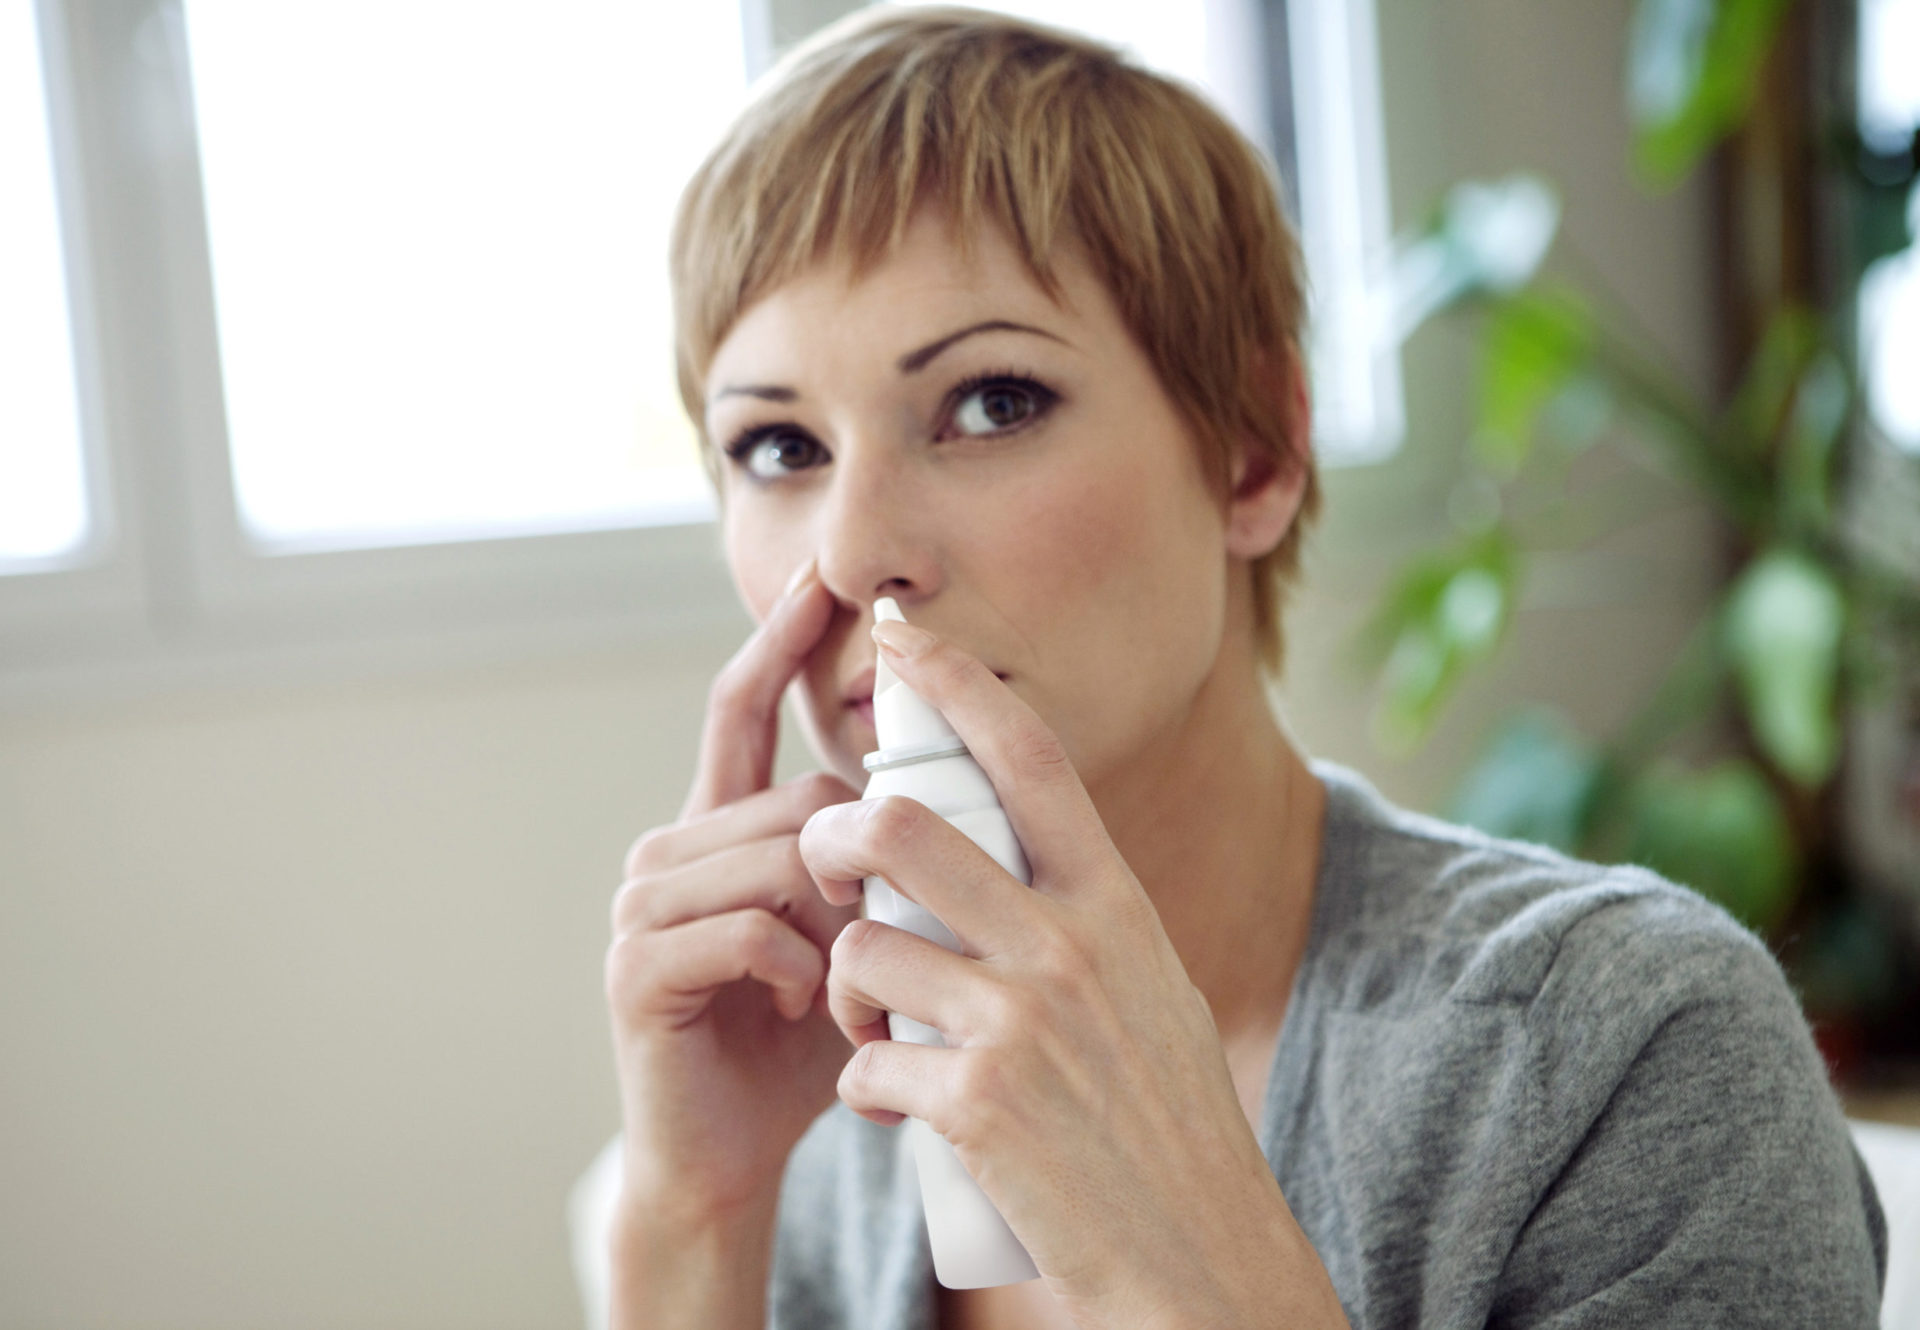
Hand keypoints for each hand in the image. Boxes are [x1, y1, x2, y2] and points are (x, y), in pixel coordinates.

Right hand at [604, 561, 862, 1224]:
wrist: (727, 1154)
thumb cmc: (798, 1042)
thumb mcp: (847, 934)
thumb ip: (863, 862)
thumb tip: (921, 791)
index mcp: (716, 831)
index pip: (738, 710)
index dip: (779, 641)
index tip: (821, 576)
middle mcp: (667, 850)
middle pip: (796, 799)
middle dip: (860, 865)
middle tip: (878, 939)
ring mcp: (641, 905)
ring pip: (779, 861)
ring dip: (835, 927)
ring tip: (842, 984)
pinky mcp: (637, 966)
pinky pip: (749, 929)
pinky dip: (796, 970)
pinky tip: (800, 1007)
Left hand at [798, 619, 1344, 1328]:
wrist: (1199, 1255)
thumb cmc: (1166, 1122)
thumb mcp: (1147, 990)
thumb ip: (1080, 919)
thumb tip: (991, 858)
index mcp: (1116, 906)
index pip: (1033, 759)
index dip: (960, 686)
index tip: (902, 637)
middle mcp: (1071, 947)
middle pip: (904, 831)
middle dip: (835, 840)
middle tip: (825, 868)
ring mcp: (1022, 1023)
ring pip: (862, 950)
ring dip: (840, 990)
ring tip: (868, 1026)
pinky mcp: (977, 1103)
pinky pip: (865, 1067)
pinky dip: (862, 1089)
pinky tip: (895, 1109)